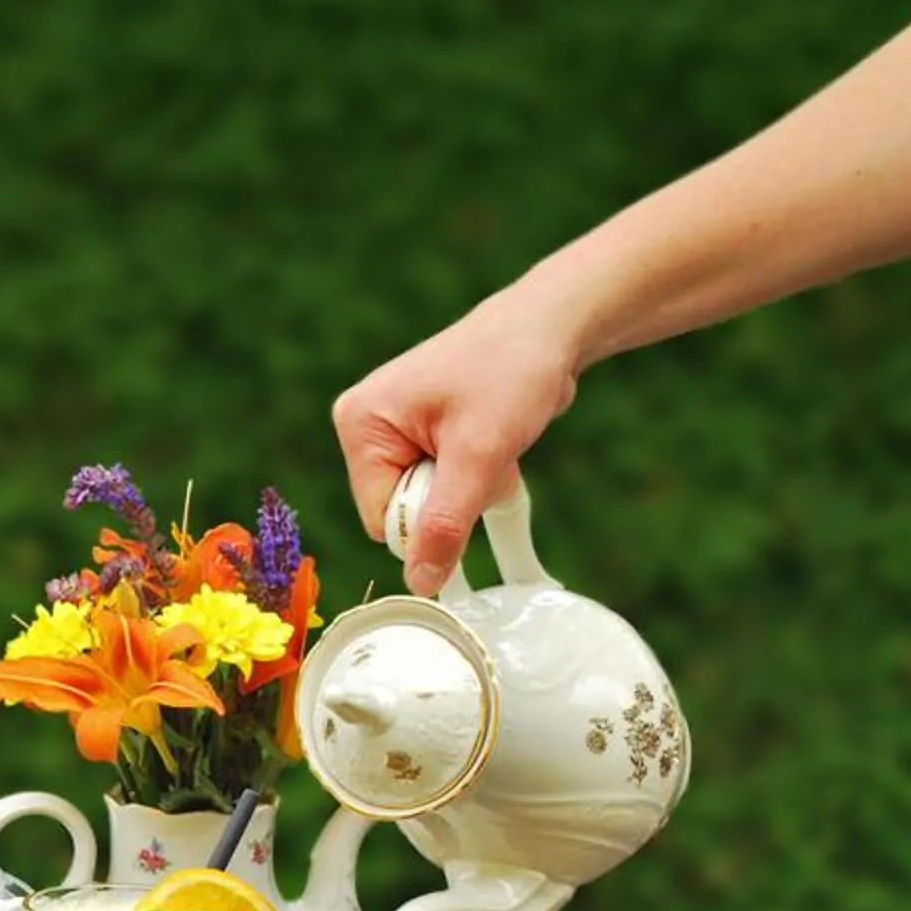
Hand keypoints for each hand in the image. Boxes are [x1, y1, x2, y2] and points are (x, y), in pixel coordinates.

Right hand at [331, 293, 584, 596]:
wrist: (550, 326)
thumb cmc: (510, 371)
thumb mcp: (478, 454)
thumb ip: (446, 524)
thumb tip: (421, 585)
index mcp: (359, 425)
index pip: (379, 517)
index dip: (429, 519)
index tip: (468, 483)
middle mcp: (366, 427)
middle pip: (402, 510)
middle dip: (454, 498)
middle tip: (487, 457)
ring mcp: (393, 430)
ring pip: (428, 501)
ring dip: (470, 486)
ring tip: (494, 442)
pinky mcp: (421, 434)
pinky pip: (443, 484)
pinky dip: (475, 475)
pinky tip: (493, 443)